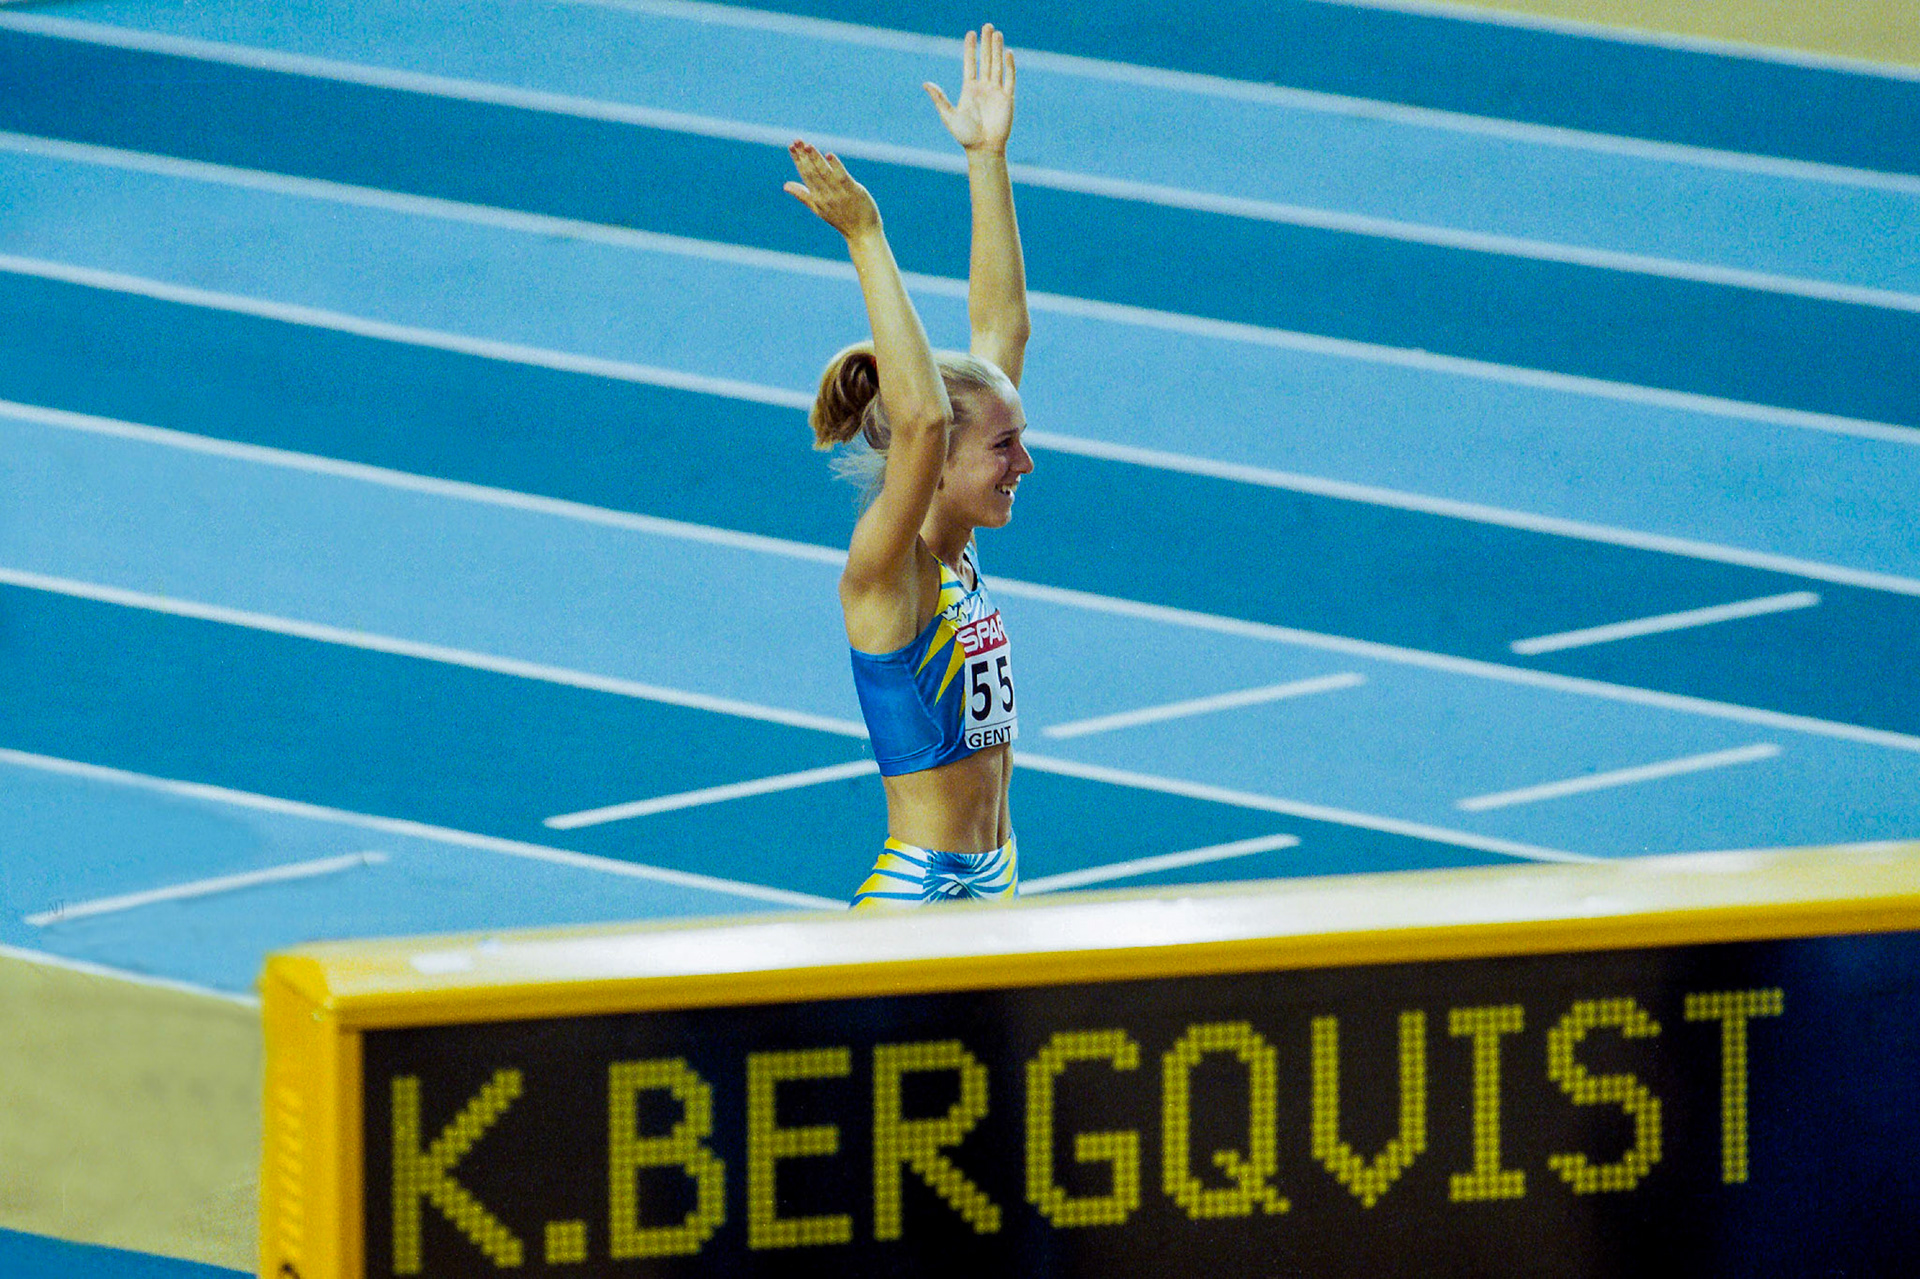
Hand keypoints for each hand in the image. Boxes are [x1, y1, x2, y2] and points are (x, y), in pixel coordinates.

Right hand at [783, 140, 880, 239]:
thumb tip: (785, 186)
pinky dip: (836, 166)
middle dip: (804, 156)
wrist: (862, 234)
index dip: (798, 160)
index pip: (805, 175)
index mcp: (817, 198)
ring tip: (808, 145)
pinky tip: (829, 156)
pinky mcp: (853, 191)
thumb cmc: (841, 219)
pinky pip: (842, 177)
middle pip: (812, 172)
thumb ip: (803, 195)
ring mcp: (839, 194)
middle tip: (796, 141)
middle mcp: (826, 195)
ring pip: (825, 173)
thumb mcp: (819, 209)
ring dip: (816, 159)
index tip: (791, 147)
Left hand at [924, 25, 1013, 152]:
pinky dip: (1009, 66)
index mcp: (969, 89)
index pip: (970, 64)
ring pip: (997, 65)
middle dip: (986, 43)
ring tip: (996, 33)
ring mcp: (996, 92)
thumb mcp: (948, 115)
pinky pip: (1009, 79)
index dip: (970, 49)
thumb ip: (939, 98)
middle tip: (986, 26)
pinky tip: (1007, 53)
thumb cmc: (965, 136)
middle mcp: (983, 87)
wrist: (983, 149)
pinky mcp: (1007, 98)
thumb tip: (926, 83)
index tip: (970, 34)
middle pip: (985, 60)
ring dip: (997, 49)